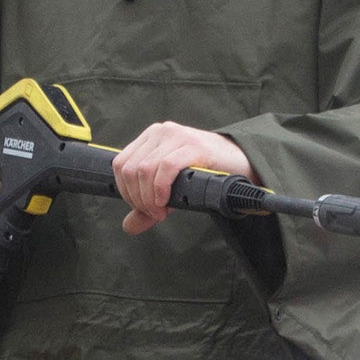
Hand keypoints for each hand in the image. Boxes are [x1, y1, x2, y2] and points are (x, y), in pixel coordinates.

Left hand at [112, 123, 254, 235]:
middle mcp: (161, 132)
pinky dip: (161, 189)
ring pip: (145, 169)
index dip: (125, 191)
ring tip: (161, 212)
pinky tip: (166, 202)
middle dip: (137, 198)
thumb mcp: (172, 189)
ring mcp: (177, 136)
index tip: (141, 209)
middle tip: (153, 214)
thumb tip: (128, 226)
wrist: (239, 164)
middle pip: (131, 169)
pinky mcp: (193, 145)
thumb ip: (149, 205)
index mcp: (151, 137)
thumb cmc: (205, 173)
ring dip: (148, 198)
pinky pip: (166, 168)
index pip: (121, 164)